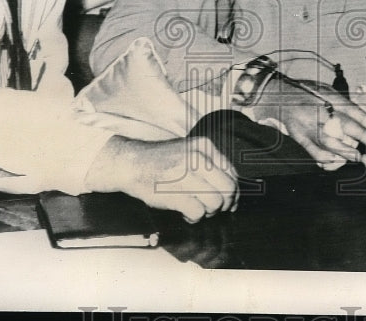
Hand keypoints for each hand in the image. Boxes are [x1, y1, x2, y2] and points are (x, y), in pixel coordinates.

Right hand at [85, 135, 237, 222]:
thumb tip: (232, 188)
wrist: (132, 164)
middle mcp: (199, 158)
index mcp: (205, 146)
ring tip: (197, 209)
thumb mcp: (190, 152)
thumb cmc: (161, 161)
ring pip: (216, 202)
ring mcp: (187, 175)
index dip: (234, 192)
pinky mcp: (175, 192)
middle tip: (214, 209)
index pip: (232, 173)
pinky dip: (194, 217)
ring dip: (208, 211)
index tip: (229, 202)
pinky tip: (186, 214)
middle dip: (225, 204)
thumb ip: (210, 165)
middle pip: (228, 189)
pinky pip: (198, 212)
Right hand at [252, 80, 365, 170]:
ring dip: (346, 150)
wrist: (279, 97)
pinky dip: (326, 158)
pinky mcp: (299, 136)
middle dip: (362, 136)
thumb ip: (343, 103)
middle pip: (343, 124)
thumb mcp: (326, 90)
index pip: (350, 109)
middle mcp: (317, 110)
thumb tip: (363, 117)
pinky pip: (313, 150)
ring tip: (358, 157)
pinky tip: (337, 161)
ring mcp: (307, 125)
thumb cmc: (306, 92)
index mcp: (326, 96)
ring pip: (329, 140)